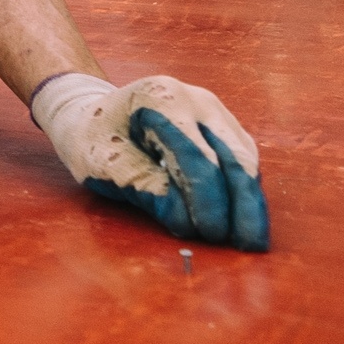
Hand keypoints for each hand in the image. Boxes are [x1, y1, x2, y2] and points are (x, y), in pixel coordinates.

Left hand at [28, 71, 269, 250]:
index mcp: (161, 98)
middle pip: (233, 156)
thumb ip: (143, 187)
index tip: (209, 234)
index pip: (195, 155)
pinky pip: (242, 160)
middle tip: (247, 245)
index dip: (206, 198)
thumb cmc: (92, 138)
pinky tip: (245, 220)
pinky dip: (245, 191)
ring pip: (245, 159)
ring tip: (251, 240)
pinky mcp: (223, 126)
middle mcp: (196, 99)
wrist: (92, 113)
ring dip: (250, 202)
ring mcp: (214, 110)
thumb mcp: (102, 162)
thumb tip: (187, 221)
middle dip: (242, 205)